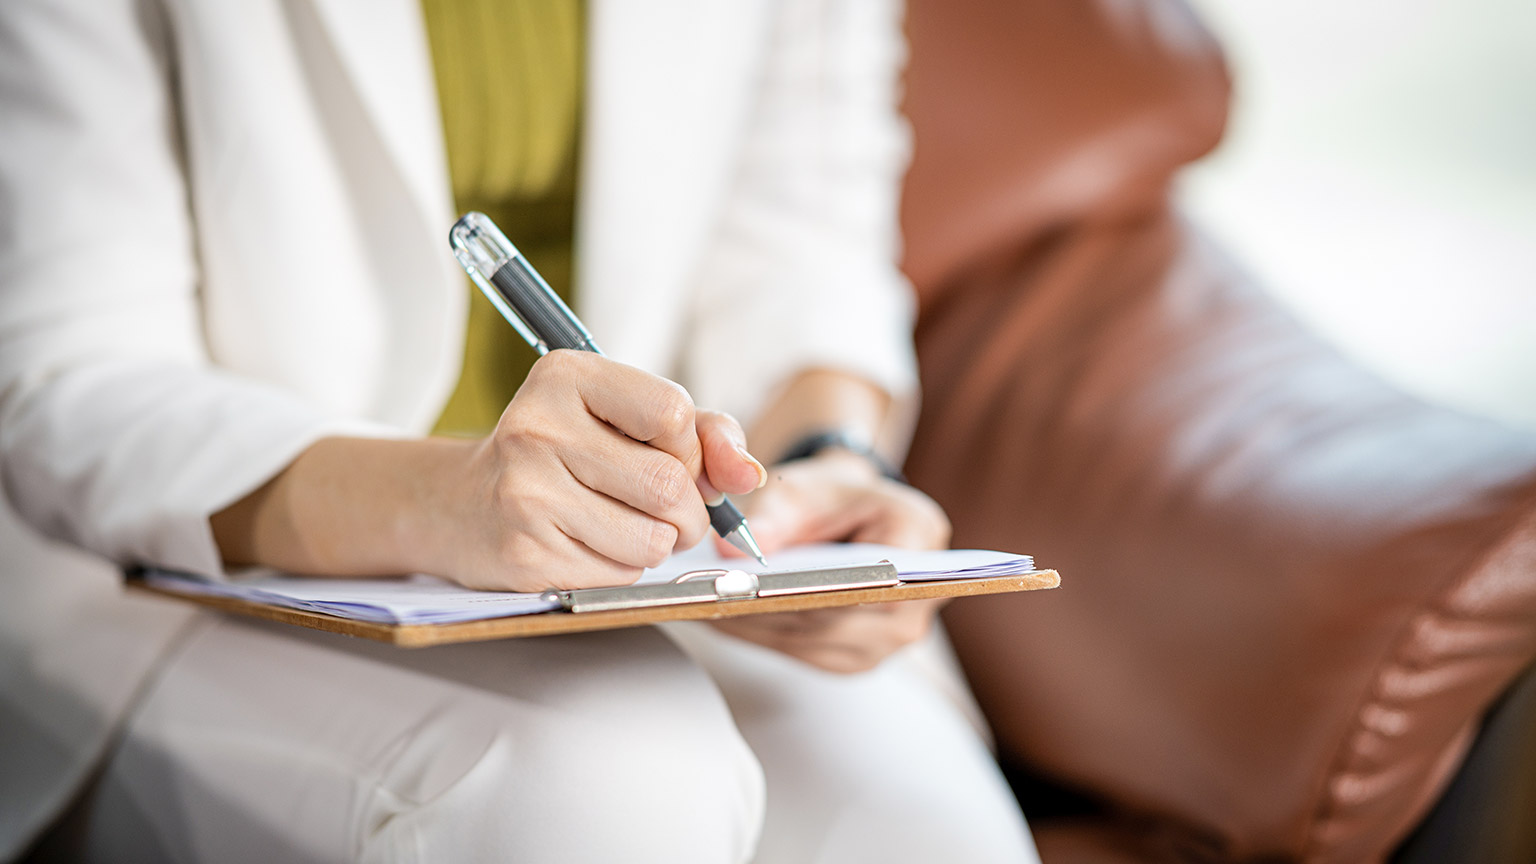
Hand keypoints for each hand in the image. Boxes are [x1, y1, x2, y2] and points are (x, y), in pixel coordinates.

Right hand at [437, 351, 764, 591]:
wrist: (461, 504)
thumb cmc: (563, 455)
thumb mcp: (624, 417)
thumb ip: (702, 432)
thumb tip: (749, 475)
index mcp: (566, 376)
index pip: (674, 413)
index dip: (690, 448)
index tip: (669, 456)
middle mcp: (538, 427)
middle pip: (670, 486)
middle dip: (688, 512)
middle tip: (666, 511)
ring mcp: (526, 493)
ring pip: (653, 540)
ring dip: (657, 545)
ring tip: (622, 526)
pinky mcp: (524, 554)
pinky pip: (620, 575)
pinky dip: (623, 569)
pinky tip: (588, 547)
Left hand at [708, 450, 951, 672]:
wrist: (842, 513)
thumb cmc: (827, 495)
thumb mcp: (798, 489)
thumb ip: (769, 517)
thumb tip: (730, 555)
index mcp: (920, 534)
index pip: (869, 577)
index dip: (812, 588)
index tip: (758, 587)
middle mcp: (919, 594)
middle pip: (839, 617)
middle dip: (774, 609)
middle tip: (716, 599)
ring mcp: (891, 635)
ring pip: (816, 641)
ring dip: (762, 627)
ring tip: (711, 607)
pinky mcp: (858, 655)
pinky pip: (806, 652)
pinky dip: (765, 635)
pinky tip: (728, 617)